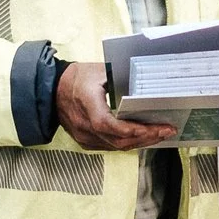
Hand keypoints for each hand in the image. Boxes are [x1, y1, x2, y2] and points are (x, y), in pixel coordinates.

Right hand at [55, 62, 174, 150]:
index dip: (129, 129)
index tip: (150, 128)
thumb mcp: (99, 71)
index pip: (107, 123)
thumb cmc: (77, 77)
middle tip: (166, 130)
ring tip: (160, 134)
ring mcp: (83, 135)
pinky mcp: (85, 141)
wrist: (52, 89)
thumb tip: (146, 82)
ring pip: (115, 146)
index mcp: (86, 102)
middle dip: (145, 137)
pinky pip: (110, 147)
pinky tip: (142, 138)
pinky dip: (128, 143)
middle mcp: (83, 124)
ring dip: (140, 142)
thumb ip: (120, 79)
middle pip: (117, 139)